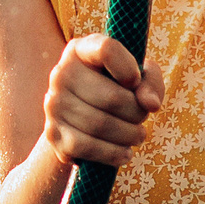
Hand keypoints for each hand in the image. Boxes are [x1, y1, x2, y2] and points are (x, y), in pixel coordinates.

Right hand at [40, 33, 165, 167]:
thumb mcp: (137, 77)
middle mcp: (62, 73)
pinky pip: (87, 147)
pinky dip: (113, 153)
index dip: (129, 68)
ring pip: (101, 125)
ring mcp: (54, 104)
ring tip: (137, 135)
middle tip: (142, 118)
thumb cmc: (114, 90)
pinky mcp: (53, 133)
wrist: (79, 119)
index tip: (136, 80)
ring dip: (129, 135)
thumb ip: (151, 81)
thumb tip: (150, 103)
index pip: (107, 50)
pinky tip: (124, 152)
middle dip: (137, 113)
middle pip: (112, 97)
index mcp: (81, 50)